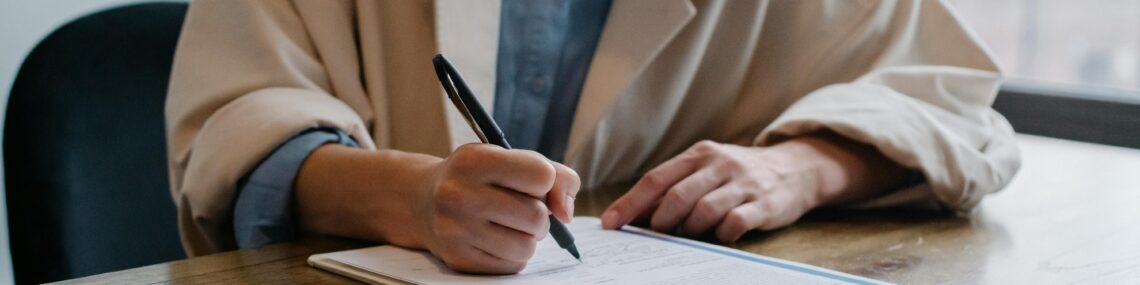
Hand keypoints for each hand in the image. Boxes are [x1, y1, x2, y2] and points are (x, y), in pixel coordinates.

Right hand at [295, 144, 578, 273]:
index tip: (530, 183)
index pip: (541, 175)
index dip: (545, 182)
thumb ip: (554, 175)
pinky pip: (511, 265)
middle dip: (539, 215)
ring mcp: (455, 229)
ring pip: (526, 246)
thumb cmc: (477, 177)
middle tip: (523, 209)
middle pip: (536, 216)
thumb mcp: (508, 158)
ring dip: (528, 238)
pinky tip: (496, 239)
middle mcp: (458, 194)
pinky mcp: (457, 258)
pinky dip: (512, 254)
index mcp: (474, 160)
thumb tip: (566, 213)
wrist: (421, 199)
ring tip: (510, 225)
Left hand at [600, 134, 904, 241]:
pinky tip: (721, 235)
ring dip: (690, 229)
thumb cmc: (738, 174)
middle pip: (677, 196)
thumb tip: (633, 211)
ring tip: (692, 233)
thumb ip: (674, 185)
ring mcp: (743, 184)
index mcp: (699, 155)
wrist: (796, 168)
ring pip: (704, 211)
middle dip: (661, 220)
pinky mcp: (764, 204)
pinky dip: (722, 234)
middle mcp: (720, 165)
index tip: (610, 224)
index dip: (630, 203)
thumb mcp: (707, 168)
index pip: (656, 179)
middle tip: (658, 232)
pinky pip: (735, 224)